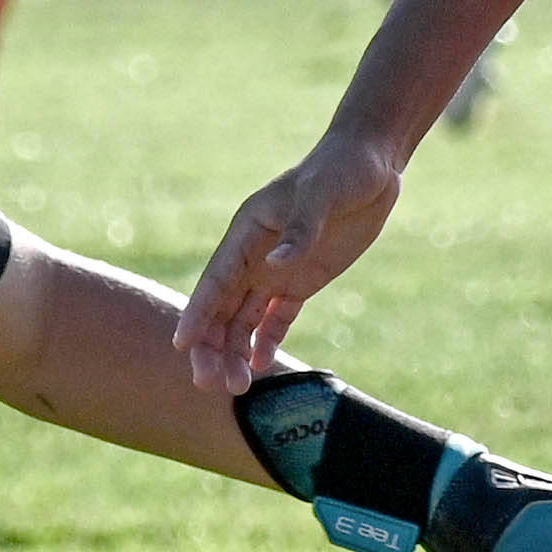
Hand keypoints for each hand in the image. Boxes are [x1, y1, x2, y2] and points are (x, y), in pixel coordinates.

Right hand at [178, 128, 404, 393]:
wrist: (370, 163)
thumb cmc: (342, 170)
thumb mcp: (322, 194)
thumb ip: (301, 228)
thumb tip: (276, 265)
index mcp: (247, 233)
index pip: (215, 280)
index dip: (197, 313)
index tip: (180, 345)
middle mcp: (254, 256)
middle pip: (222, 309)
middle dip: (211, 346)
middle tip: (210, 384)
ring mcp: (275, 270)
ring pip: (243, 319)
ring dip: (234, 351)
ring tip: (237, 388)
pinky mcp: (300, 281)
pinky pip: (276, 318)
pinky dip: (265, 342)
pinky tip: (260, 367)